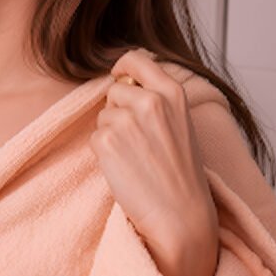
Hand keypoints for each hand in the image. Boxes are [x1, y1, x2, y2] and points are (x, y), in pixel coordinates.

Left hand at [91, 50, 218, 275]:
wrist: (180, 216)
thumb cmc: (182, 174)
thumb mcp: (180, 123)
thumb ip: (157, 98)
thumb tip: (122, 80)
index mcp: (172, 92)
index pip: (136, 59)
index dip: (123, 68)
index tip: (120, 77)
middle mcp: (150, 101)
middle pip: (114, 91)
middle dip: (119, 111)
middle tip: (140, 142)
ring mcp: (126, 120)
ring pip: (102, 115)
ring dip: (111, 134)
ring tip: (136, 158)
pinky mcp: (106, 141)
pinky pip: (94, 137)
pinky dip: (104, 153)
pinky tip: (125, 169)